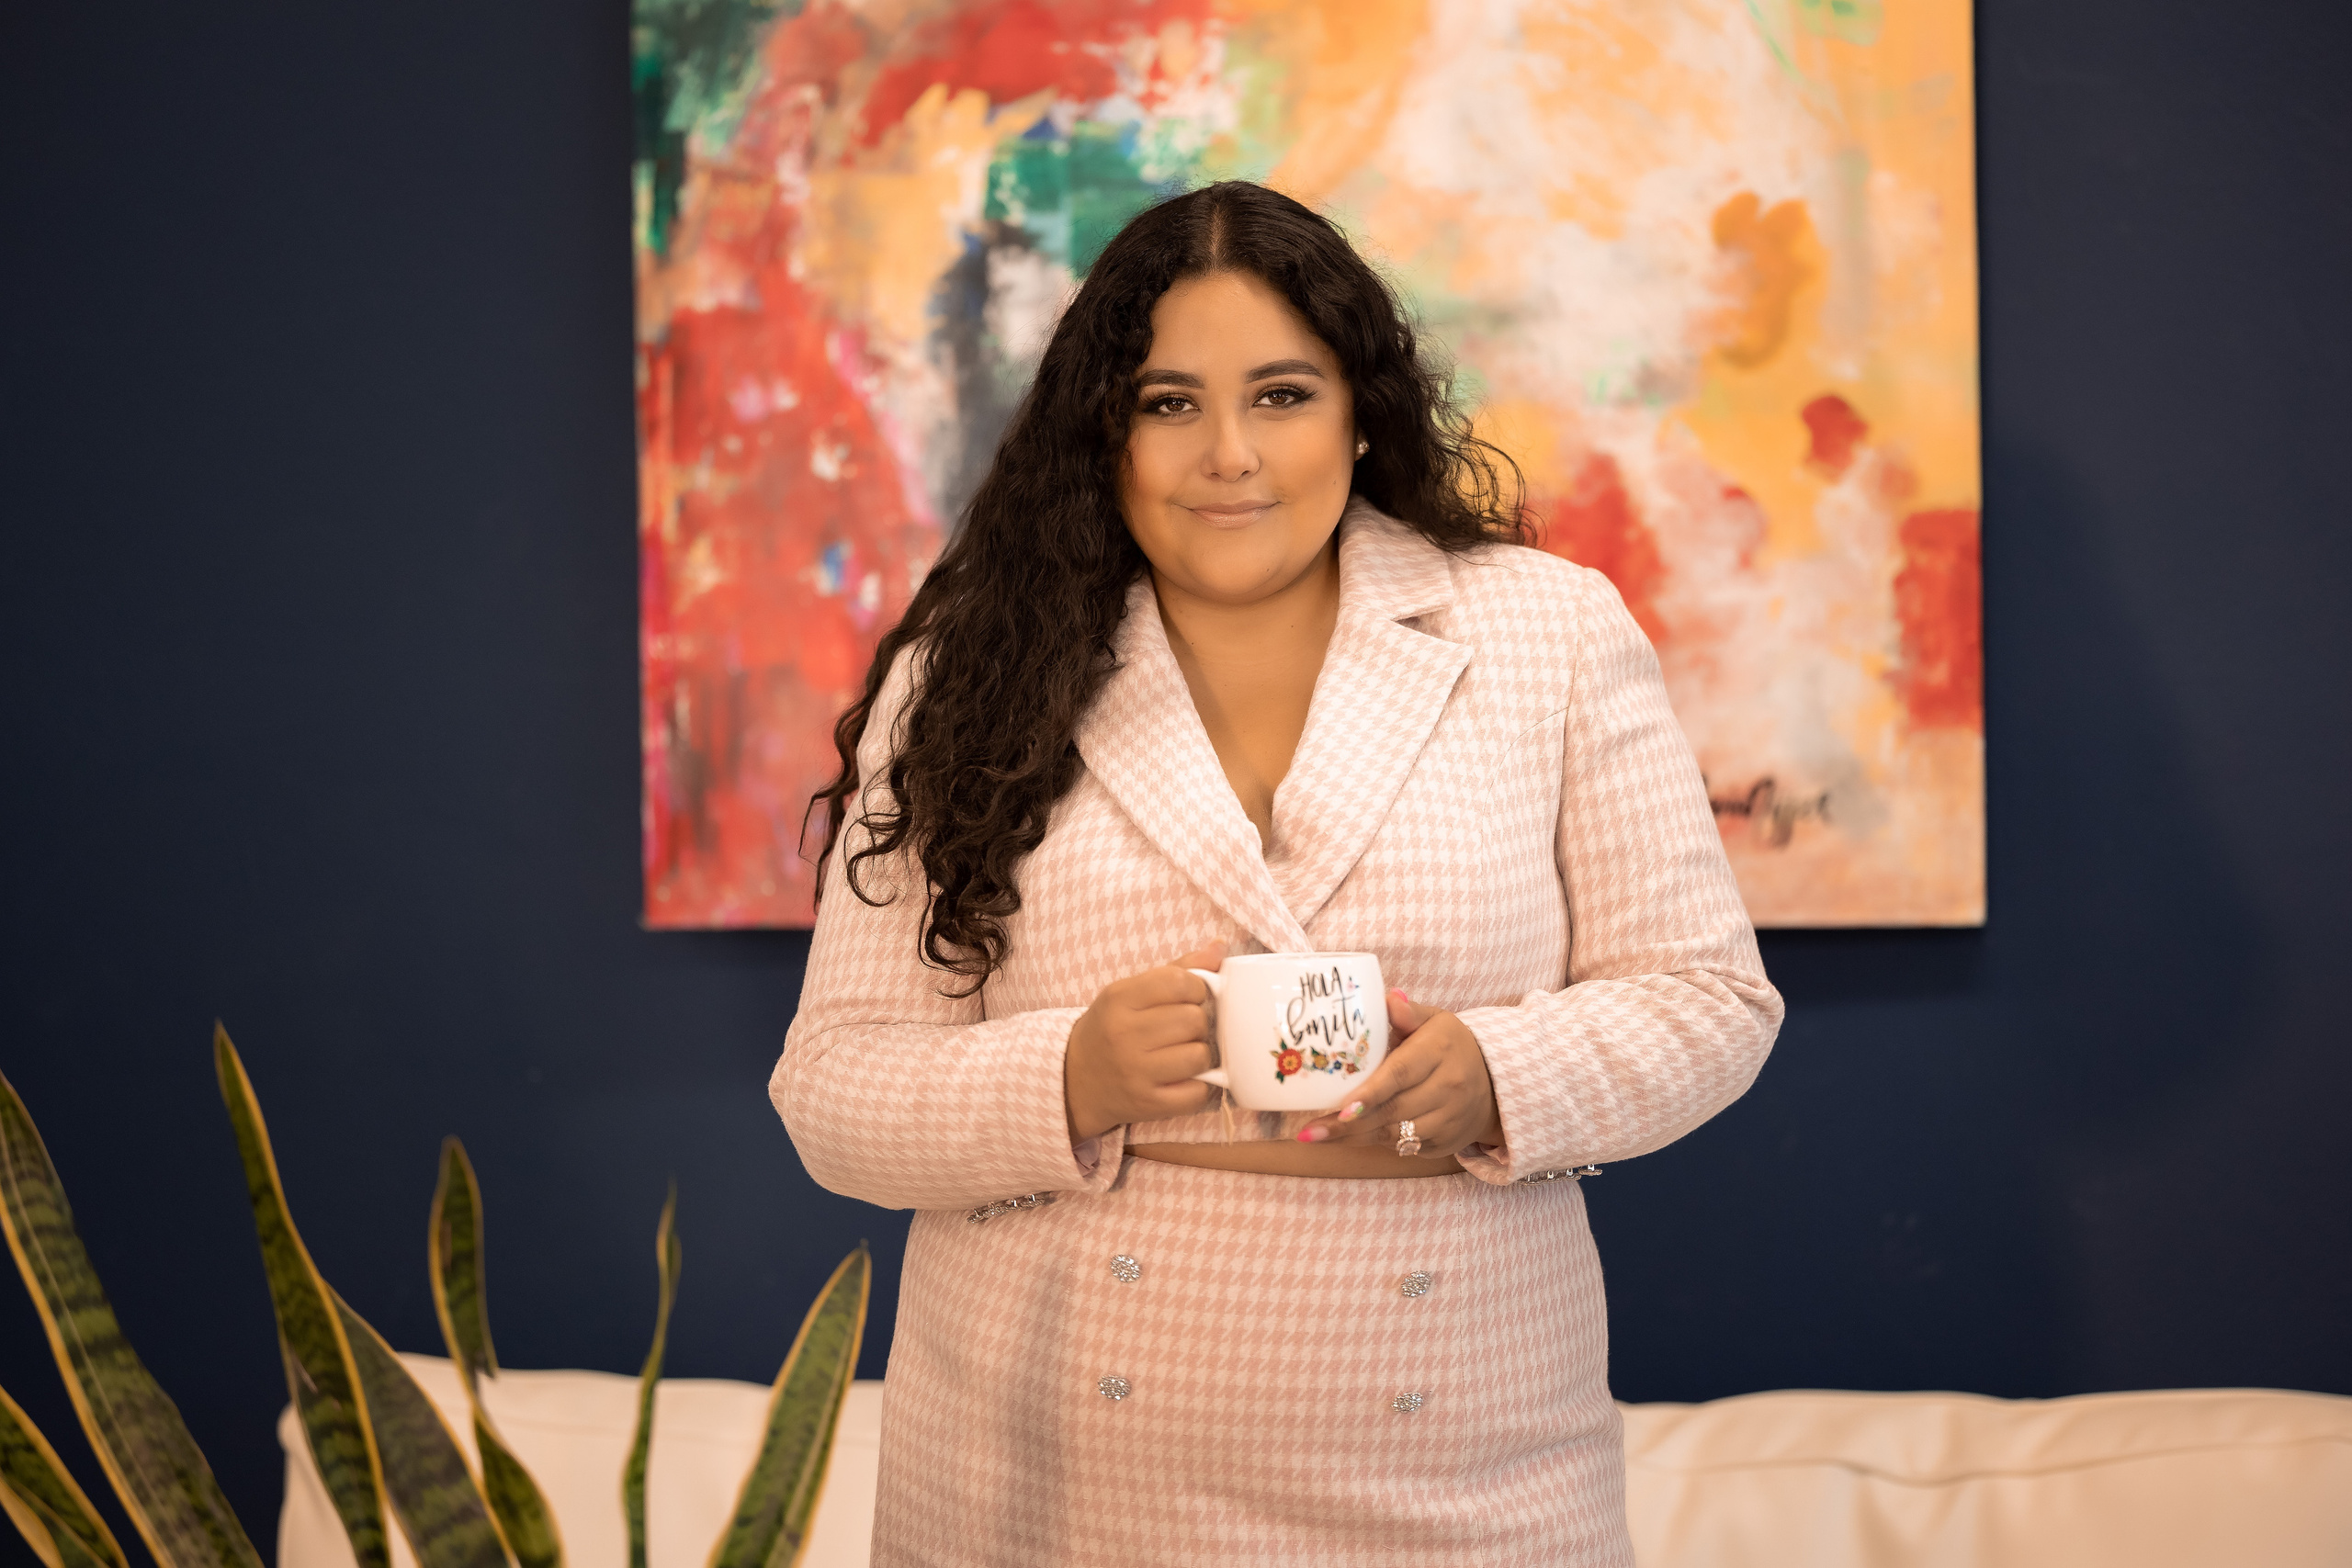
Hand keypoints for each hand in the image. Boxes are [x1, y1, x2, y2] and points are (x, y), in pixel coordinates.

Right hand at [1065, 941, 1225, 1142]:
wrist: (1074, 1079)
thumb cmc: (1111, 1029)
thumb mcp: (1130, 992)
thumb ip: (1177, 969)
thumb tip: (1220, 947)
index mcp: (1119, 999)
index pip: (1180, 982)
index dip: (1197, 989)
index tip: (1191, 998)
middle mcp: (1124, 1034)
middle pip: (1194, 1019)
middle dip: (1198, 1023)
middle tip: (1184, 1030)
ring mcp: (1135, 1072)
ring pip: (1200, 1055)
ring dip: (1200, 1055)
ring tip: (1183, 1054)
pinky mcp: (1147, 1104)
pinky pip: (1197, 1093)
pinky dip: (1199, 1086)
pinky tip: (1183, 1079)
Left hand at [1294, 990, 1502, 1156]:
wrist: (1494, 1083)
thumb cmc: (1450, 1047)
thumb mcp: (1436, 1021)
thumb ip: (1408, 1012)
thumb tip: (1387, 998)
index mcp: (1440, 1051)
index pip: (1400, 1074)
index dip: (1370, 1093)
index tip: (1341, 1107)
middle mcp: (1448, 1087)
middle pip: (1392, 1110)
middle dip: (1348, 1124)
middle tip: (1309, 1131)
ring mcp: (1448, 1120)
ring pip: (1396, 1135)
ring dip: (1354, 1138)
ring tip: (1316, 1137)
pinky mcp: (1445, 1143)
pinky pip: (1405, 1147)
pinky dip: (1376, 1143)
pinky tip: (1347, 1139)